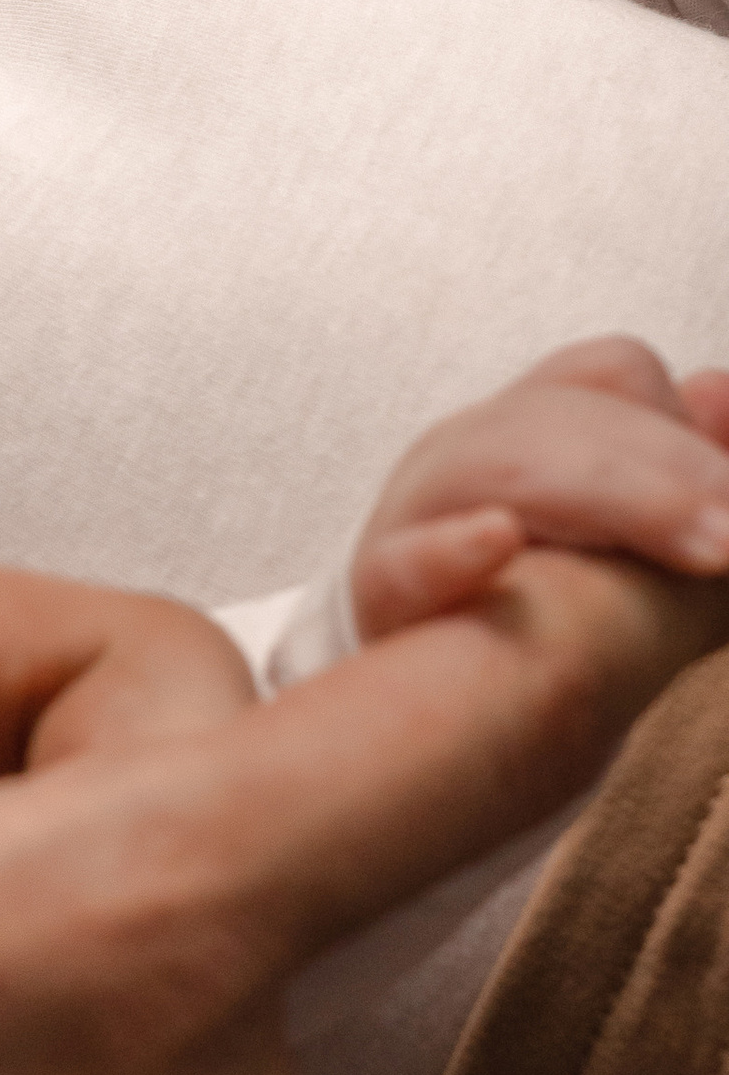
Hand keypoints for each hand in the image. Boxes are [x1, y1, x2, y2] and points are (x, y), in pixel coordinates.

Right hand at [354, 334, 728, 641]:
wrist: (430, 699)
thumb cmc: (539, 609)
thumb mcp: (634, 539)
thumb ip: (686, 471)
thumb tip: (718, 392)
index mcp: (529, 425)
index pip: (610, 375)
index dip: (681, 425)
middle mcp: (465, 449)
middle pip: (561, 418)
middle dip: (668, 473)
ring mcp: (413, 513)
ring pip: (496, 466)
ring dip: (612, 501)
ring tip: (706, 553)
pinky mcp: (380, 591)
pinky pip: (405, 564)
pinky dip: (451, 550)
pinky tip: (499, 539)